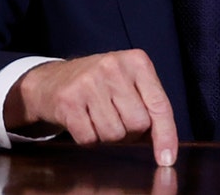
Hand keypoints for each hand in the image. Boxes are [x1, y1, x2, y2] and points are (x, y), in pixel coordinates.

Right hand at [4, 49, 177, 166]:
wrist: (51, 80)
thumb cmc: (99, 86)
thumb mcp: (129, 85)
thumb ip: (151, 109)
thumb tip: (164, 148)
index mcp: (137, 61)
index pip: (159, 105)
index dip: (166, 135)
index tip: (168, 158)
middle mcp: (113, 67)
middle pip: (138, 124)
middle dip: (130, 132)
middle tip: (117, 119)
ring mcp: (89, 82)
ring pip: (114, 134)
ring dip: (108, 136)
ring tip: (98, 117)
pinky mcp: (68, 100)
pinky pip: (90, 139)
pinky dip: (88, 138)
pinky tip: (83, 120)